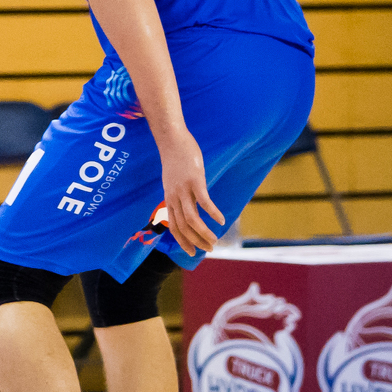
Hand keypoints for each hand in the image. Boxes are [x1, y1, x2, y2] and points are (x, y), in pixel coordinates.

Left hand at [157, 130, 224, 255]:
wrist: (171, 139)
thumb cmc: (175, 158)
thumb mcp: (172, 180)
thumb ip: (177, 193)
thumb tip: (185, 202)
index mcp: (169, 198)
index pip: (173, 226)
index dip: (182, 241)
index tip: (191, 252)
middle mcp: (174, 197)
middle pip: (183, 227)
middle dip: (196, 241)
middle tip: (209, 249)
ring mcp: (184, 189)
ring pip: (192, 219)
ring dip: (203, 233)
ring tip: (215, 240)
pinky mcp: (194, 180)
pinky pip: (204, 201)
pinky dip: (213, 213)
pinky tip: (222, 220)